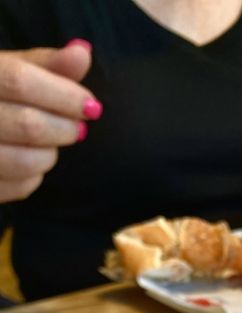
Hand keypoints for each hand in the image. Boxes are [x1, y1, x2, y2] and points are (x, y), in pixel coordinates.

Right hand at [0, 42, 100, 202]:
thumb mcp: (8, 69)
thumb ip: (46, 64)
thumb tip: (83, 53)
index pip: (20, 81)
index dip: (63, 95)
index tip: (90, 106)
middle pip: (29, 125)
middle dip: (64, 128)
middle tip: (75, 127)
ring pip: (27, 161)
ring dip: (50, 154)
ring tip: (49, 143)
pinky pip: (21, 187)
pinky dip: (35, 174)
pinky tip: (29, 158)